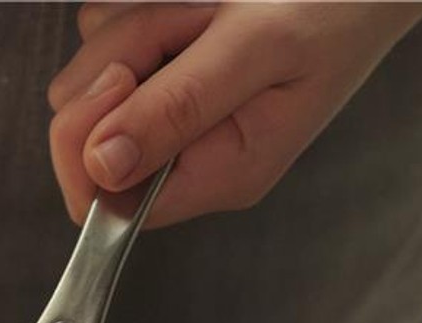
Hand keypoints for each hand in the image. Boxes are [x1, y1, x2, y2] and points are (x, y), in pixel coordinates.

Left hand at [48, 3, 421, 227]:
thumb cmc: (338, 1)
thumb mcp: (262, 47)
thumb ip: (180, 106)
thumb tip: (103, 166)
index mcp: (216, 174)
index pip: (104, 202)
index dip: (85, 144)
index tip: (121, 77)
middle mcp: (185, 153)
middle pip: (83, 130)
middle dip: (118, 59)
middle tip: (191, 22)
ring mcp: (169, 109)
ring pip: (88, 75)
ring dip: (134, 24)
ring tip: (206, 8)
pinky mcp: (161, 68)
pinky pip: (105, 36)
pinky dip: (141, 8)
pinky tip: (198, 2)